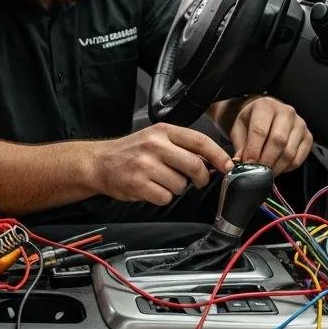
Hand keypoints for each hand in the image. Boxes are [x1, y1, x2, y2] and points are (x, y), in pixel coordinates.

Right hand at [90, 124, 232, 205]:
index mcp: (163, 131)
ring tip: (161, 180)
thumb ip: (182, 146)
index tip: (227, 166)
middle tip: (196, 181)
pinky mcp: (138, 184)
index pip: (199, 141)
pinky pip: (165, 197)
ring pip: (181, 185)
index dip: (218, 155)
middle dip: (200, 178)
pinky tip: (152, 188)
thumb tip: (212, 161)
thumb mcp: (157, 138)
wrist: (100, 163)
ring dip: (176, 188)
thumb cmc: (132, 152)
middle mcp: (155, 145)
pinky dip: (162, 197)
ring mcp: (146, 165)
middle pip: (194, 166)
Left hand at [228, 96, 312, 174]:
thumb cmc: (251, 122)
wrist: (266, 116)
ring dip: (276, 166)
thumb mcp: (239, 129)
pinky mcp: (308, 137)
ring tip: (266, 171)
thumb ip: (240, 145)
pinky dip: (287, 168)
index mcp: (266, 106)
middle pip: (278, 141)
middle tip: (257, 170)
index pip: (260, 130)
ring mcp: (300, 124)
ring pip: (289, 152)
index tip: (248, 163)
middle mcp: (286, 112)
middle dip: (266, 160)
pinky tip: (277, 167)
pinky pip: (298, 158)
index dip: (253, 150)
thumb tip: (241, 161)